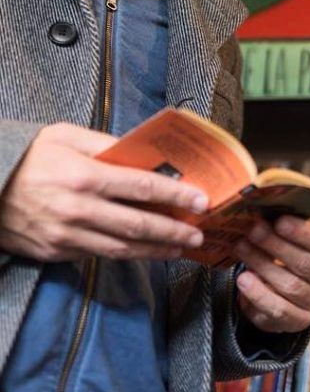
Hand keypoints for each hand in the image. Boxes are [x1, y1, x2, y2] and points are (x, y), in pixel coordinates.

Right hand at [0, 123, 207, 262]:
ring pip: (121, 249)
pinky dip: (125, 255)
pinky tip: (144, 252)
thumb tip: (144, 153)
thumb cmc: (26, 156)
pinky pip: (97, 255)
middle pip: (138, 225)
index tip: (202, 201)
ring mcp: (65, 236)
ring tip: (180, 249)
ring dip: (156, 251)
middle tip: (199, 234)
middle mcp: (78, 209)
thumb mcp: (64, 136)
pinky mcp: (54, 253)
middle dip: (174, 231)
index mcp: (84, 176)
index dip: (177, 196)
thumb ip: (106, 144)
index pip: (143, 188)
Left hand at [233, 216, 309, 332]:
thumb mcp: (292, 240)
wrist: (283, 295)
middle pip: (306, 264)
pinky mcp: (299, 322)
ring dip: (263, 265)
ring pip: (291, 286)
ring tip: (242, 249)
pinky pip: (278, 310)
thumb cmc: (288, 257)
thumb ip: (284, 226)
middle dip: (276, 245)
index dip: (303, 232)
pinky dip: (258, 294)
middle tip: (253, 231)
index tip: (279, 221)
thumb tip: (263, 210)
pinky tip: (243, 279)